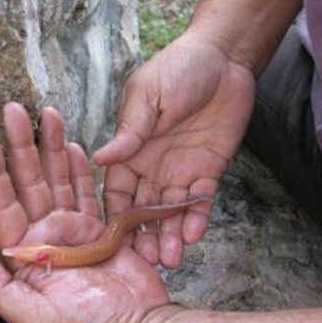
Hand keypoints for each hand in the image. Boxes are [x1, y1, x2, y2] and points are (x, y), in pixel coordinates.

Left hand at [0, 103, 174, 322]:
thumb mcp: (36, 318)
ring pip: (58, 179)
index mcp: (26, 255)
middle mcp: (46, 236)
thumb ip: (1, 290)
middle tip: (14, 110)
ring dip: (51, 146)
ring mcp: (73, 230)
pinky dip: (80, 169)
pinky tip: (72, 146)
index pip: (3, 205)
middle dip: (21, 144)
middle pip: (29, 182)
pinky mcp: (99, 227)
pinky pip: (87, 191)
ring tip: (46, 114)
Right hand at [94, 32, 254, 267]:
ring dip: (169, 236)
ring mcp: (181, 171)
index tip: (113, 241)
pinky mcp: (208, 170)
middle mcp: (153, 167)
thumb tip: (97, 158)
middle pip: (144, 210)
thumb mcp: (146, 97)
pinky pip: (201, 200)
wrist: (224, 60)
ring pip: (171, 211)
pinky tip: (192, 236)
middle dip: (143, 236)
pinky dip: (196, 218)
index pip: (116, 192)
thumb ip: (129, 131)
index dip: (115, 216)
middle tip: (145, 261)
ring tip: (170, 260)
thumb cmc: (177, 70)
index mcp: (131, 151)